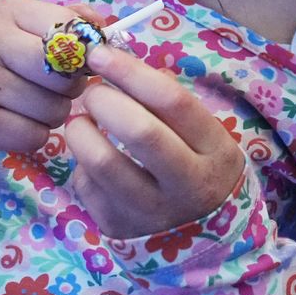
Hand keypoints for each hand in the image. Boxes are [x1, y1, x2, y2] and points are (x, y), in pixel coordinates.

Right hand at [0, 0, 93, 180]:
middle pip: (65, 70)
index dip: (86, 51)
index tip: (81, 62)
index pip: (69, 27)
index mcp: (2, 9)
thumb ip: (62, 19)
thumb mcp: (14, 27)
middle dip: (71, 86)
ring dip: (53, 114)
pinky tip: (16, 126)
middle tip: (55, 89)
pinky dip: (35, 136)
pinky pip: (36, 135)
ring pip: (54, 107)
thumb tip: (104, 27)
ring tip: (30, 107)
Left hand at [62, 44, 245, 239]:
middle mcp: (188, 185)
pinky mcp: (119, 228)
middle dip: (106, 100)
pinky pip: (88, 186)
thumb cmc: (199, 169)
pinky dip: (81, 163)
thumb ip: (170, 104)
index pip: (174, 102)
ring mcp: (152, 212)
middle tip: (91, 90)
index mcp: (215, 152)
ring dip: (81, 131)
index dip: (132, 72)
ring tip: (79, 120)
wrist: (204, 240)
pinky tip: (90, 156)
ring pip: (104, 163)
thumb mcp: (205, 138)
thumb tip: (123, 65)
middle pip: (141, 132)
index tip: (101, 54)